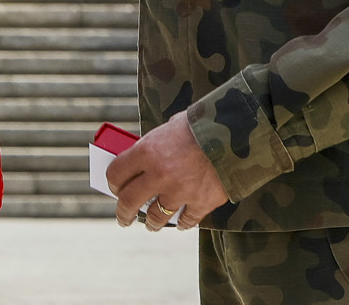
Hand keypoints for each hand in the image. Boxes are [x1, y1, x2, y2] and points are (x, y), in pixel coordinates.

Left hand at [107, 116, 229, 232]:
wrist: (235, 131)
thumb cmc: (200, 124)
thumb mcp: (169, 127)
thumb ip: (155, 145)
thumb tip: (141, 160)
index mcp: (147, 151)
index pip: (116, 174)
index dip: (113, 184)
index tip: (115, 189)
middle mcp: (159, 174)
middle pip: (130, 201)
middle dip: (123, 213)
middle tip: (123, 218)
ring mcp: (181, 191)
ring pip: (157, 217)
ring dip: (152, 223)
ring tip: (151, 224)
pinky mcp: (202, 202)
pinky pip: (187, 220)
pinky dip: (182, 224)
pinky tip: (180, 224)